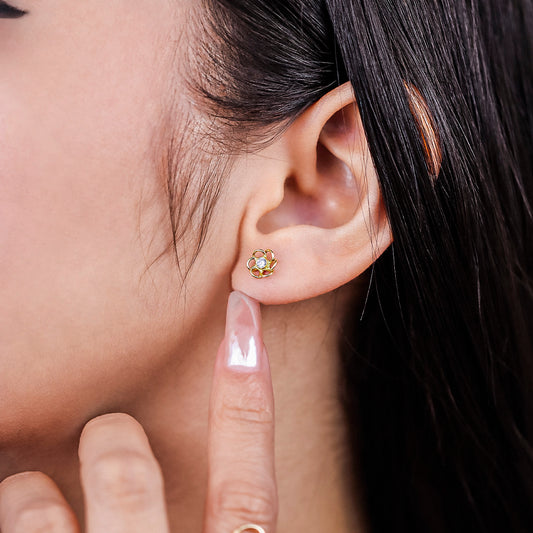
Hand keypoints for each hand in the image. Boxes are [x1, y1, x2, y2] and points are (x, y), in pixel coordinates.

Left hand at [0, 291, 277, 532]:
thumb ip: (223, 522)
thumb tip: (181, 455)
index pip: (249, 486)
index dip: (248, 397)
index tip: (243, 316)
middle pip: (130, 481)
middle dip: (111, 443)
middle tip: (106, 434)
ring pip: (41, 518)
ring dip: (28, 498)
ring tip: (28, 494)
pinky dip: (11, 513)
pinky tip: (12, 507)